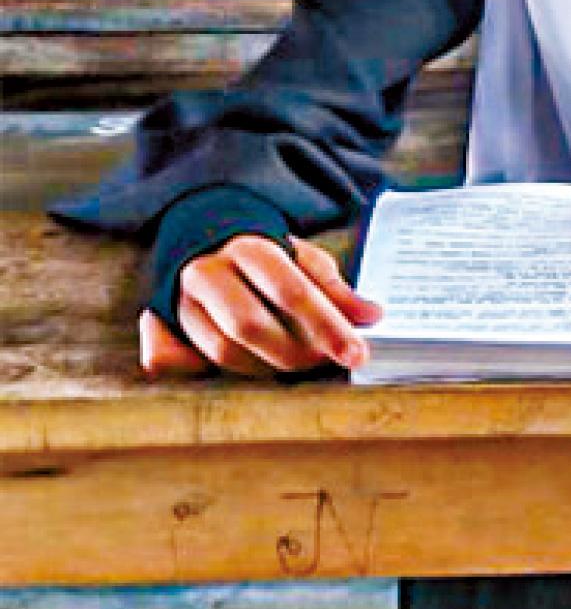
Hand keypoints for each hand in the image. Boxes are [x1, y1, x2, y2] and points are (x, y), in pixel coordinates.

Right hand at [138, 235, 381, 378]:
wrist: (207, 236)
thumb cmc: (266, 258)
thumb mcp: (304, 260)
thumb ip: (335, 289)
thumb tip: (372, 316)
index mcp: (249, 248)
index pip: (291, 291)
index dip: (327, 325)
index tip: (357, 353)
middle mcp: (209, 272)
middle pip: (250, 324)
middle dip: (295, 353)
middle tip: (325, 362)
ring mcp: (181, 299)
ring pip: (221, 350)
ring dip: (265, 367)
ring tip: (297, 364)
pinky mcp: (160, 321)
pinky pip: (172, 359)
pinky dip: (201, 371)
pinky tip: (239, 369)